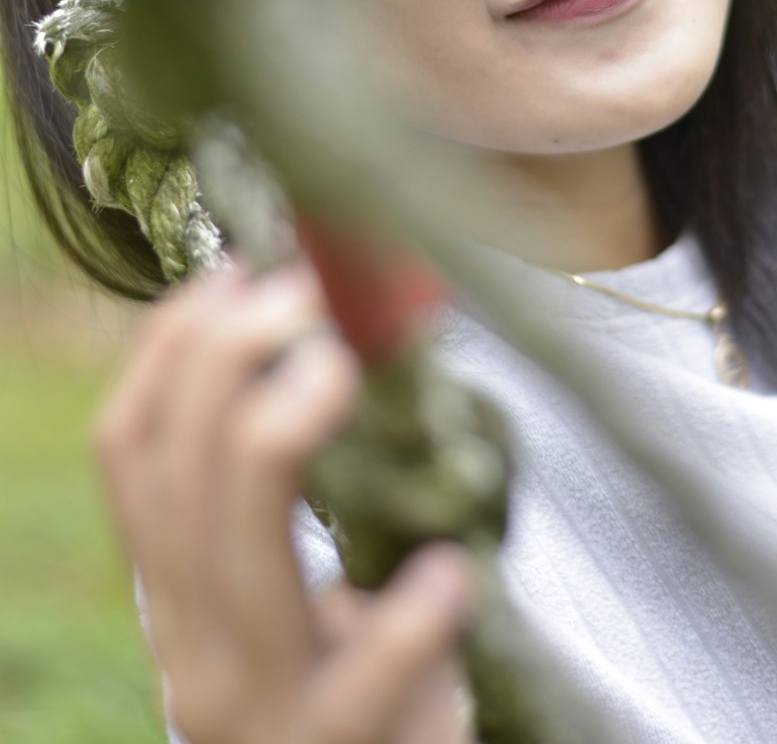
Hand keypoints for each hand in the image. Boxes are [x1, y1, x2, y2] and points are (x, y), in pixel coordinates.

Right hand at [95, 261, 475, 743]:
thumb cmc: (344, 680)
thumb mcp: (281, 594)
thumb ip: (275, 501)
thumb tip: (313, 338)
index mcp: (173, 592)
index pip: (129, 449)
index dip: (171, 347)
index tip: (235, 271)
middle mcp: (191, 645)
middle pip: (175, 476)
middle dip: (228, 357)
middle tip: (305, 290)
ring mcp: (256, 705)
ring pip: (236, 549)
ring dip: (282, 431)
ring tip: (344, 366)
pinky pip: (363, 671)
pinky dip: (406, 610)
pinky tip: (451, 566)